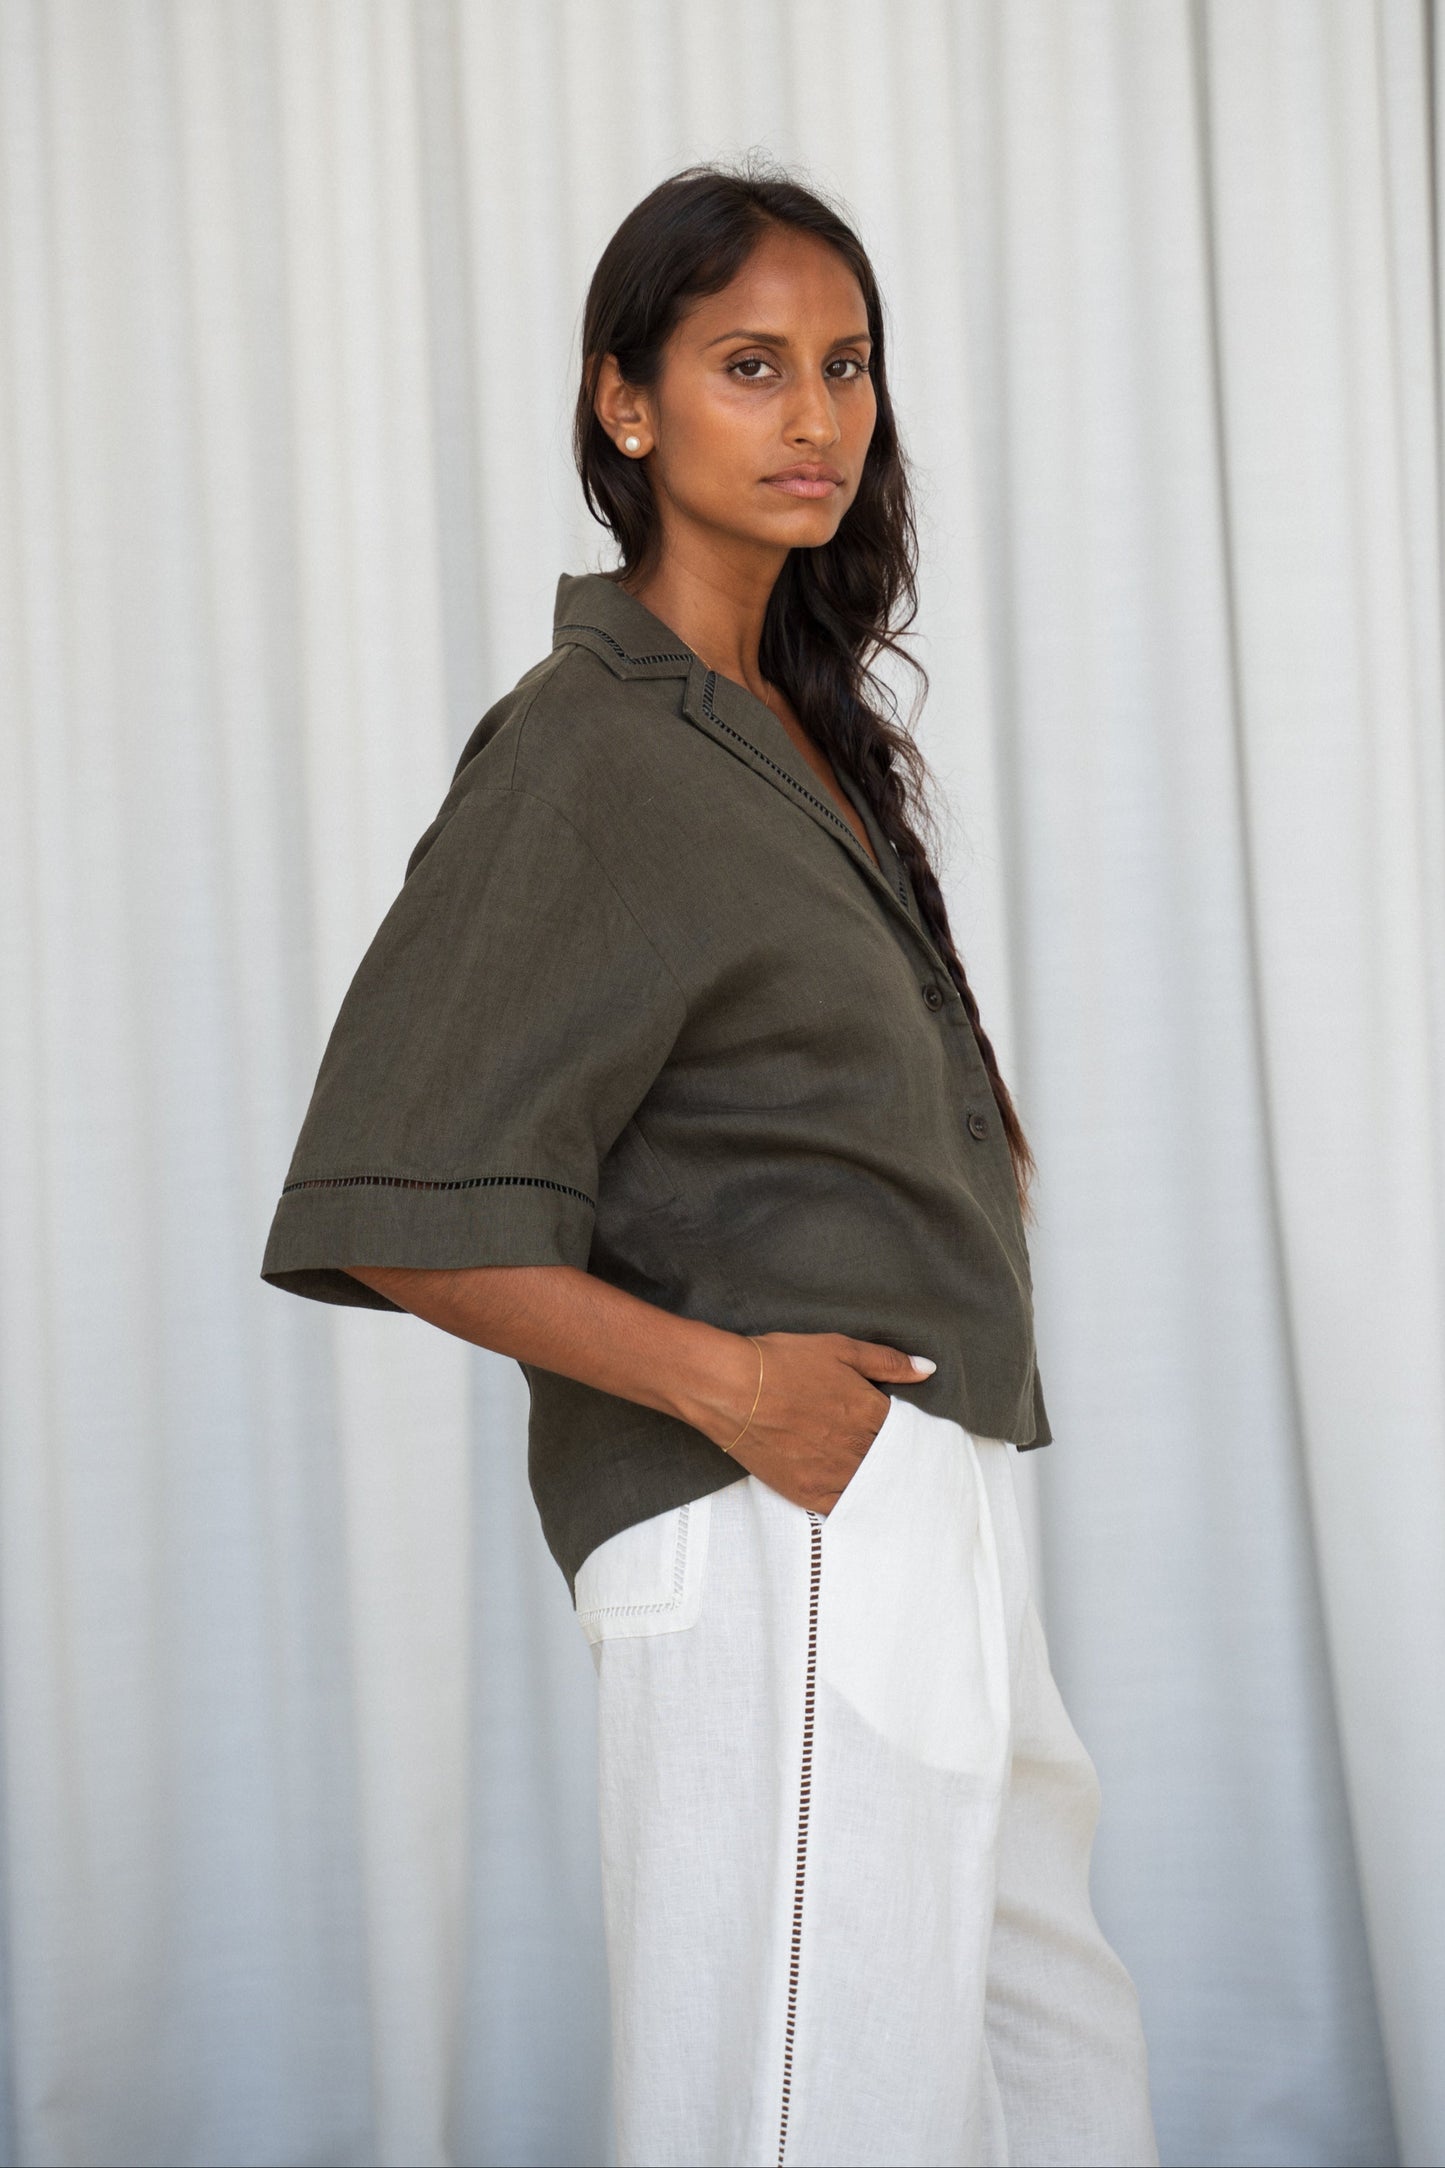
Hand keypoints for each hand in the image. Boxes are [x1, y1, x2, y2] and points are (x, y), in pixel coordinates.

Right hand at [690, 1331, 935, 1515]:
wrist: (729, 1389)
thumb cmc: (781, 1363)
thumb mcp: (838, 1348)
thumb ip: (886, 1361)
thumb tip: (928, 1369)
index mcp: (868, 1411)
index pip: (906, 1432)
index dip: (909, 1432)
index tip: (910, 1432)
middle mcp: (855, 1447)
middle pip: (892, 1463)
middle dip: (899, 1460)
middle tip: (904, 1461)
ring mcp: (830, 1474)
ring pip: (872, 1488)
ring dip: (880, 1484)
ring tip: (885, 1481)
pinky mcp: (805, 1492)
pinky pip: (843, 1508)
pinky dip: (856, 1505)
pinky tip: (861, 1501)